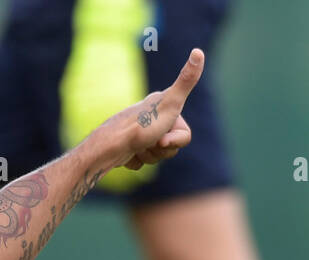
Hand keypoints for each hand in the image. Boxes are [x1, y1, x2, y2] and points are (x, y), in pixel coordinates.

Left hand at [97, 48, 204, 171]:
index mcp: (162, 105)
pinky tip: (129, 154)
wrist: (110, 147)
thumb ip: (187, 80)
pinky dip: (136, 160)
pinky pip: (141, 160)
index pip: (184, 134)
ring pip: (157, 155)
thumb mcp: (170, 104)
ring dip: (149, 156)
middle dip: (161, 151)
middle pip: (171, 146)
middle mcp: (151, 116)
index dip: (175, 141)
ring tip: (138, 148)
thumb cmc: (142, 127)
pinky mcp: (129, 147)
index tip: (162, 139)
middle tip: (149, 144)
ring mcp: (140, 132)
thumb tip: (198, 50)